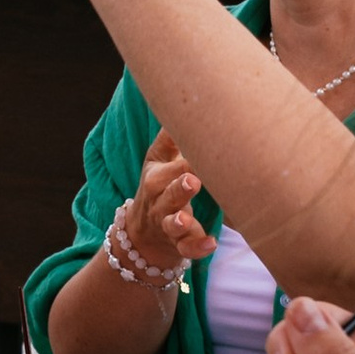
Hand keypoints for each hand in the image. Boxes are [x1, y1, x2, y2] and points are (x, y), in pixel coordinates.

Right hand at [120, 130, 214, 283]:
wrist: (143, 233)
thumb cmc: (159, 187)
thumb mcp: (158, 162)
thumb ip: (170, 139)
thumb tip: (183, 103)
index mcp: (156, 178)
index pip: (169, 168)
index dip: (185, 162)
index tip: (203, 151)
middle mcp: (160, 202)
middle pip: (167, 194)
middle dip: (178, 187)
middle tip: (193, 179)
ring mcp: (167, 225)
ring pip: (171, 224)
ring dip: (179, 222)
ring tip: (187, 220)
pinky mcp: (178, 245)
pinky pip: (186, 250)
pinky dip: (196, 249)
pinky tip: (211, 244)